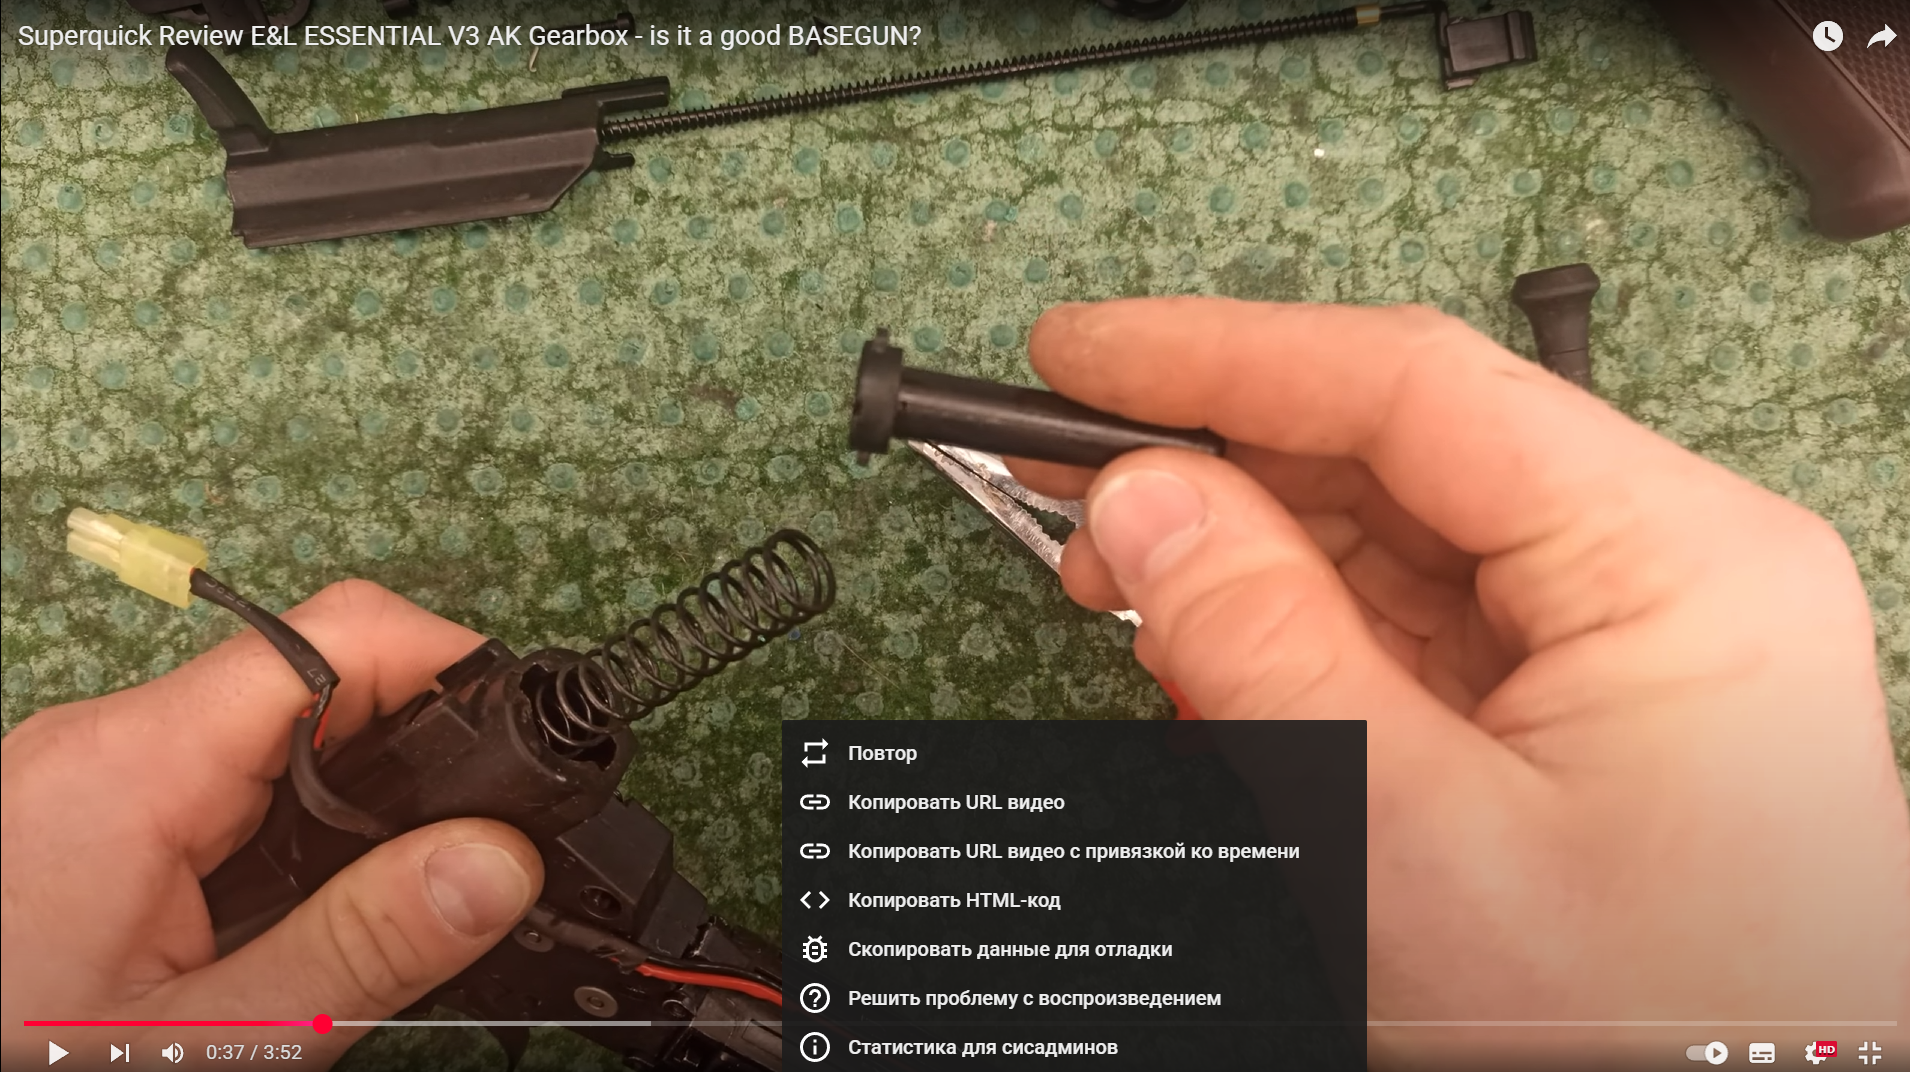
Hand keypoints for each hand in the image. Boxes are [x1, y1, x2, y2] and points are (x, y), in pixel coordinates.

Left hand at [1, 580, 544, 1067]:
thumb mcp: (217, 1039)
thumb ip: (368, 944)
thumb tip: (503, 860)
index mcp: (130, 767)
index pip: (335, 635)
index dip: (451, 660)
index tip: (531, 738)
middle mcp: (97, 743)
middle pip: (310, 676)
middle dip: (413, 751)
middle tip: (479, 849)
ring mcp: (79, 774)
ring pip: (266, 735)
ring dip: (347, 799)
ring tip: (385, 902)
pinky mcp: (77, 813)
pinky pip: (214, 780)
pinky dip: (285, 828)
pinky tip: (300, 912)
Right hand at [1010, 299, 1909, 1067]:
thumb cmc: (1634, 1026)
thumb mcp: (1412, 834)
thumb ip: (1262, 641)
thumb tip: (1141, 497)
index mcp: (1675, 558)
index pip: (1412, 383)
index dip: (1222, 352)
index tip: (1078, 353)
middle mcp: (1665, 568)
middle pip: (1401, 452)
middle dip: (1223, 467)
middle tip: (1072, 493)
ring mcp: (1625, 638)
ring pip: (1399, 537)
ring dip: (1251, 554)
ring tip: (1128, 588)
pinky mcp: (1582, 703)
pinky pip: (1418, 623)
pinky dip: (1304, 628)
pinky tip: (1222, 650)